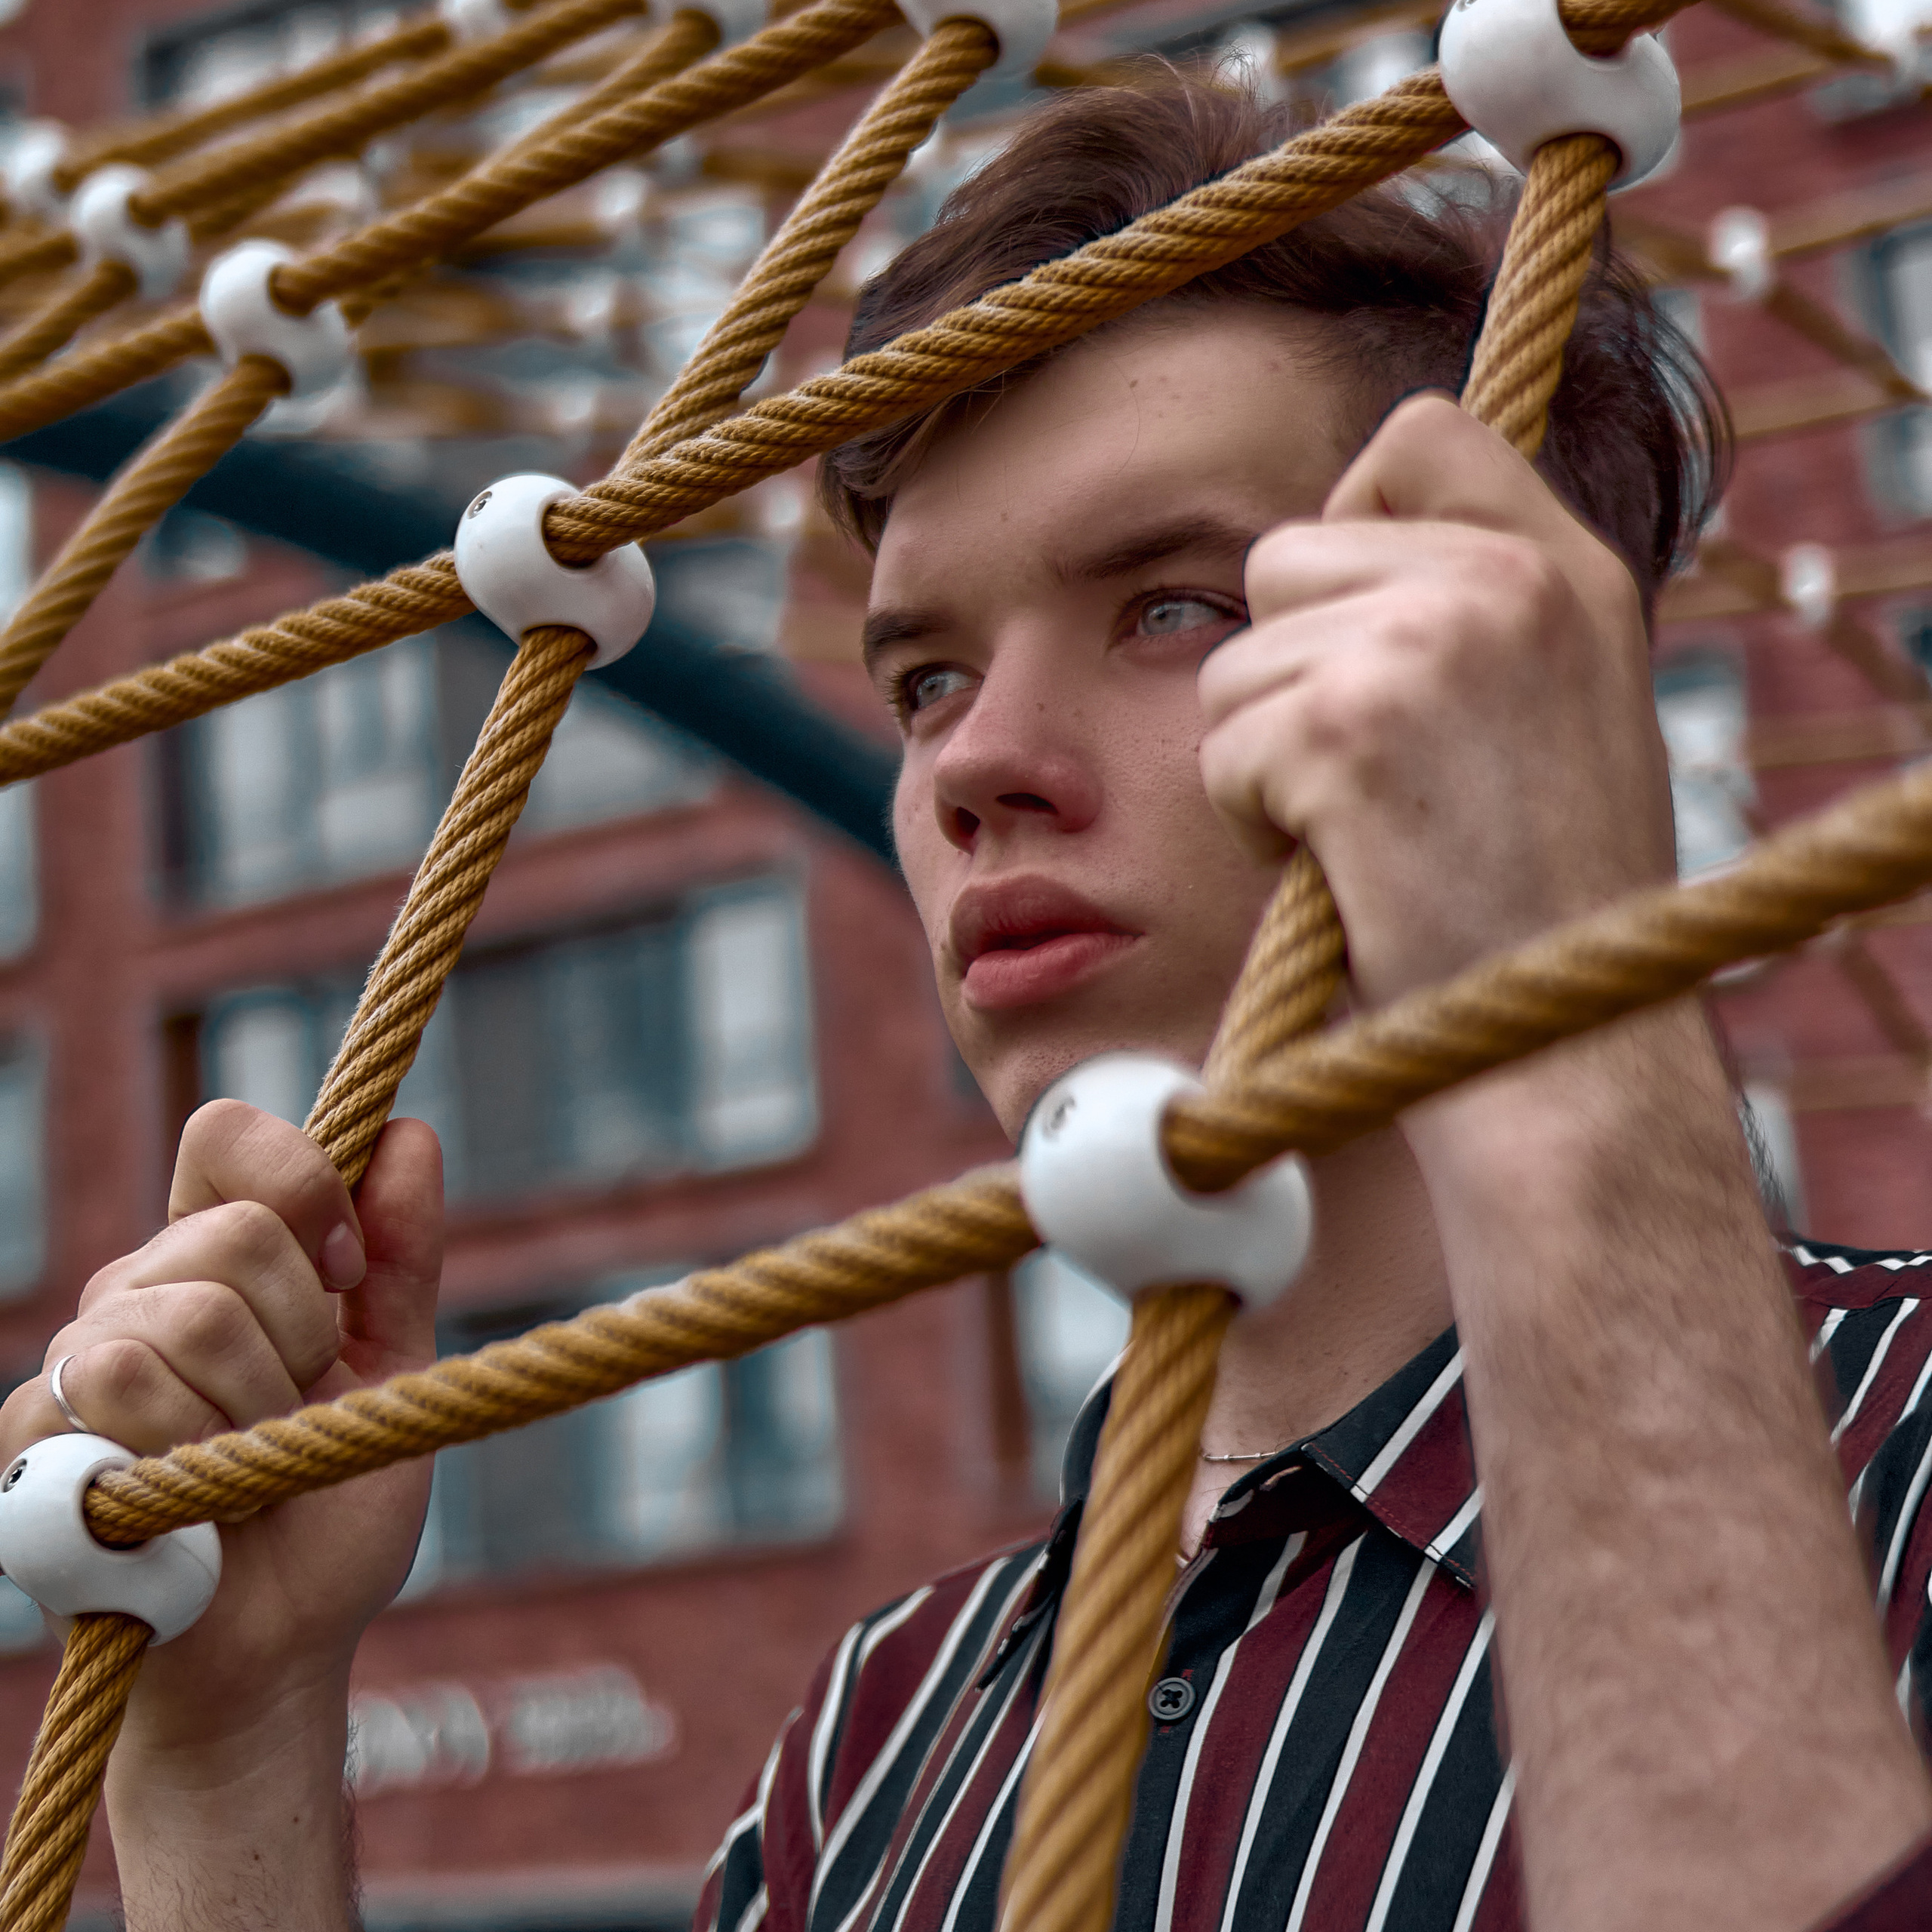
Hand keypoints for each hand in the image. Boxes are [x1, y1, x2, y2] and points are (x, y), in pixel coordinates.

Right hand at [0, 1100, 441, 1754]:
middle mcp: (137, 1291)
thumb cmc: (333, 1507)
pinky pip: (119, 1386)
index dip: (303, 1181)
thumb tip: (411, 1133)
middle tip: (295, 1413)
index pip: (227, 1138)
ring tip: (248, 1467)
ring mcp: (76, 1360)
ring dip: (254, 1408)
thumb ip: (401, 1255)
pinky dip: (193, 1453)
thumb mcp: (393, 1368)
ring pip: (188, 1314)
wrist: (284, 1644)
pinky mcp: (32, 1437)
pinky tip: (195, 1502)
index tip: (348, 1268)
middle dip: (304, 1337)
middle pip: (236, 1235)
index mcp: (217, 1258)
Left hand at [1197, 393, 1676, 1009]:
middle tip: (1369, 779)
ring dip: (1266, 758)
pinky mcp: (1344, 728)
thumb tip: (1335, 530)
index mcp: (1568, 570)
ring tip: (1365, 836)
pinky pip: (1223, 747)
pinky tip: (1342, 872)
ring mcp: (1426, 645)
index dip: (1353, 516)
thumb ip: (1475, 608)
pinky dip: (1253, 820)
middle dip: (1290, 673)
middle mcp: (1507, 581)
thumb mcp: (1560, 709)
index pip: (1417, 437)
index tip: (1356, 620)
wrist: (1562, 1045)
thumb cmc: (1543, 904)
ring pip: (1236, 662)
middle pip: (1284, 557)